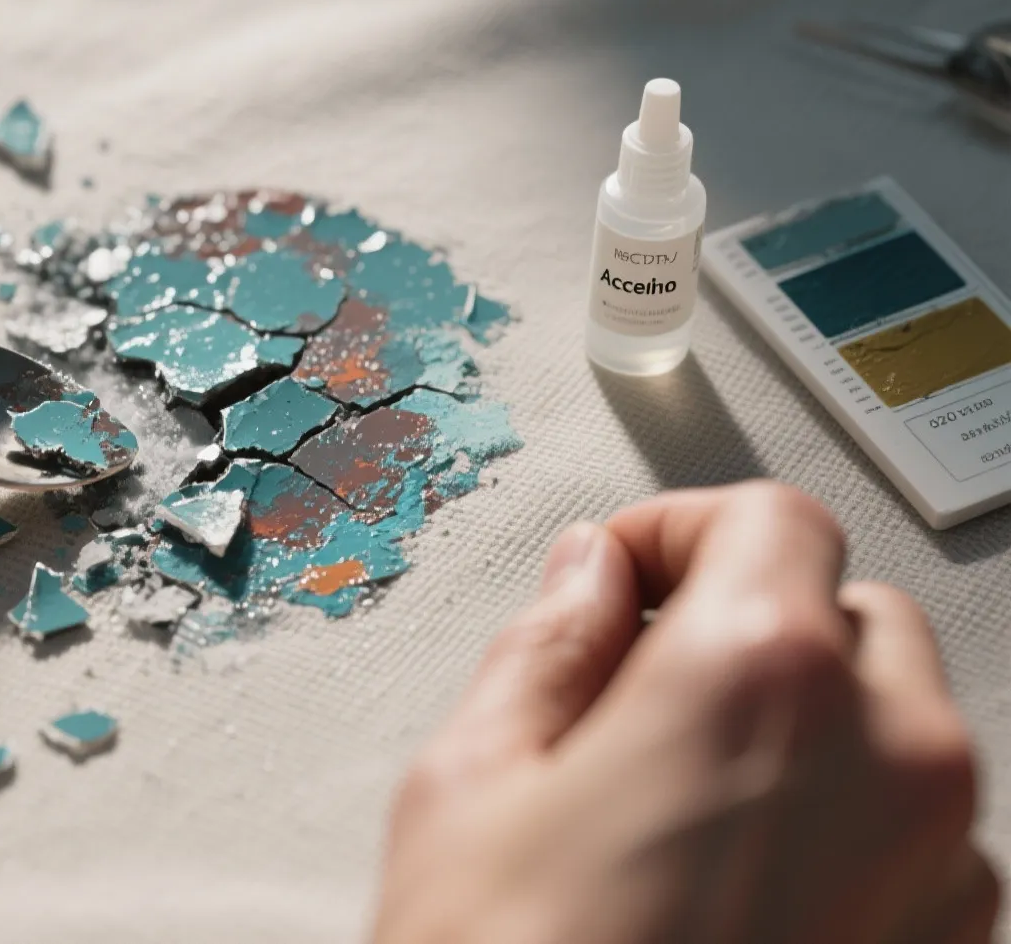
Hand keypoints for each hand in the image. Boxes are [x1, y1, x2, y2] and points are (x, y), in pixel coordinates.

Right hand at [373, 481, 998, 942]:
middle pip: (848, 615)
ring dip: (805, 731)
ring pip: (898, 732)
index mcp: (758, 683)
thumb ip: (547, 647)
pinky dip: (846, 830)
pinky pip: (922, 843)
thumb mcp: (468, 788)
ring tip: (676, 811)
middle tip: (635, 690)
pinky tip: (732, 891)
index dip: (684, 528)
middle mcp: (891, 764)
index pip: (771, 520)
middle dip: (746, 625)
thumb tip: (589, 581)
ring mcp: (944, 874)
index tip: (629, 572)